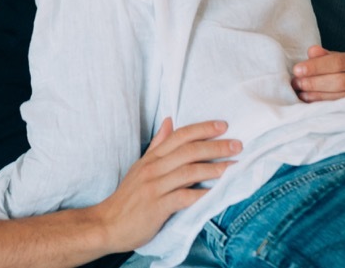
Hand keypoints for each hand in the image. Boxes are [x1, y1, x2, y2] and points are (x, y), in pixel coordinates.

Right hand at [89, 118, 239, 252]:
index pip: (179, 136)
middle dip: (216, 146)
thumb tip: (169, 121)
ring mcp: (155, 187)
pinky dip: (201, 194)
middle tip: (237, 145)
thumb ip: (157, 144)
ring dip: (214, 168)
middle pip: (188, 151)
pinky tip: (216, 194)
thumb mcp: (140, 166)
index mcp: (151, 157)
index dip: (202, 129)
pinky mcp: (157, 206)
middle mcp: (153, 168)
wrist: (108, 224)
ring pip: (189, 171)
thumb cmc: (128, 197)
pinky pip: (184, 197)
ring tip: (233, 166)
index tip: (223, 126)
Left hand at [291, 46, 344, 101]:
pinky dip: (324, 104)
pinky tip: (311, 102)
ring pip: (342, 97)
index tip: (297, 69)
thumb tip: (311, 52)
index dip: (317, 66)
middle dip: (315, 82)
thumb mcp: (341, 60)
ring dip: (317, 96)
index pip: (339, 62)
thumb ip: (325, 56)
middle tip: (296, 83)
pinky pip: (342, 108)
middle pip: (341, 81)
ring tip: (301, 93)